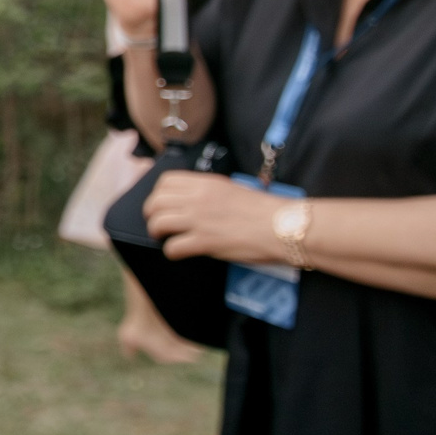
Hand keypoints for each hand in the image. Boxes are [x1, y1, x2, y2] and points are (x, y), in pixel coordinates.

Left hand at [148, 171, 286, 265]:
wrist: (284, 226)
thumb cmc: (266, 211)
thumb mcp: (234, 190)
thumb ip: (211, 193)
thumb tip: (194, 200)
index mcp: (206, 184)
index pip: (166, 181)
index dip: (158, 193)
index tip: (162, 203)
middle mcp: (198, 199)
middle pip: (156, 201)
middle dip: (151, 213)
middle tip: (157, 222)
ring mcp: (199, 220)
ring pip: (158, 222)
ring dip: (156, 231)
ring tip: (163, 237)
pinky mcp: (204, 241)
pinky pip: (173, 247)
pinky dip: (171, 251)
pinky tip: (178, 252)